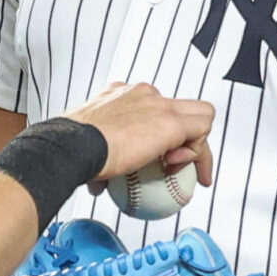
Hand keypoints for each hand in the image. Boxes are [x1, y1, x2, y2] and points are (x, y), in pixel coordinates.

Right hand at [64, 82, 214, 187]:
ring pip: (200, 115)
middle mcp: (144, 94)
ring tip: (173, 167)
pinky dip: (195, 153)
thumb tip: (100, 181)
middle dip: (186, 136)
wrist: (74, 147)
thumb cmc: (75, 148)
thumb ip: (102, 156)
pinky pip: (202, 130)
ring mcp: (159, 103)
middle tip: (173, 163)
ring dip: (193, 145)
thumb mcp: (90, 146)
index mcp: (123, 96)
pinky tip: (175, 168)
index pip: (155, 109)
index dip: (160, 135)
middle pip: (183, 109)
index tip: (154, 156)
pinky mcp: (171, 120)